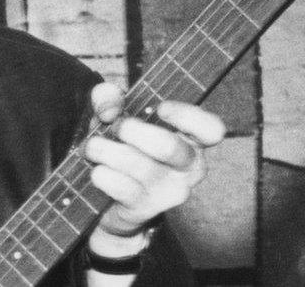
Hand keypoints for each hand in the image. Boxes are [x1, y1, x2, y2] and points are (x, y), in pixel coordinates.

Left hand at [83, 82, 225, 256]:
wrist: (108, 196)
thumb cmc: (121, 145)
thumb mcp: (114, 114)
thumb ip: (109, 97)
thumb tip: (109, 108)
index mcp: (191, 139)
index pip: (211, 129)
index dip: (188, 116)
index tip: (160, 108)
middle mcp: (188, 167)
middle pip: (168, 146)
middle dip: (132, 130)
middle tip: (116, 126)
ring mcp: (170, 191)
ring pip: (138, 164)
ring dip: (105, 150)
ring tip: (93, 147)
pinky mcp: (146, 208)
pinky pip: (121, 186)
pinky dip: (101, 173)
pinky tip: (97, 169)